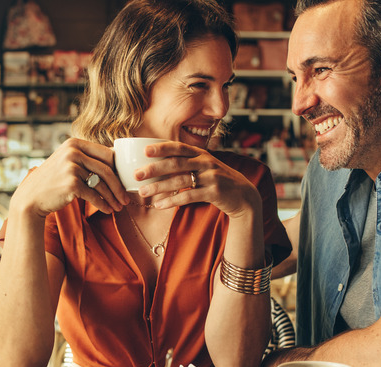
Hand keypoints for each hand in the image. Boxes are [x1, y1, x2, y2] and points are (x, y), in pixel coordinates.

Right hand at [10, 138, 128, 216]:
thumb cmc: (54, 180)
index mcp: (75, 143)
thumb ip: (87, 158)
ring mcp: (71, 167)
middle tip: (126, 199)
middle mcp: (73, 152)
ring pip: (102, 184)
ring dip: (113, 198)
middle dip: (119, 187)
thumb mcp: (68, 162)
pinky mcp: (71, 184)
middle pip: (107, 170)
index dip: (119, 170)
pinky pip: (94, 196)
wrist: (31, 197)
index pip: (107, 154)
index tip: (125, 182)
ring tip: (119, 207)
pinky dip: (103, 205)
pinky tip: (108, 210)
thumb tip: (117, 159)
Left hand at [134, 141, 260, 217]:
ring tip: (143, 192)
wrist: (243, 195)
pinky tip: (159, 205)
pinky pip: (189, 196)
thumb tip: (158, 166)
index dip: (162, 148)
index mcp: (201, 154)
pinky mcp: (214, 192)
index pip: (179, 147)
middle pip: (176, 163)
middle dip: (154, 168)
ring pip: (180, 180)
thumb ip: (187, 163)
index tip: (145, 150)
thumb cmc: (218, 181)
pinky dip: (172, 201)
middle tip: (137, 175)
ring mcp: (211, 177)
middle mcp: (206, 162)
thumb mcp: (206, 167)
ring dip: (159, 187)